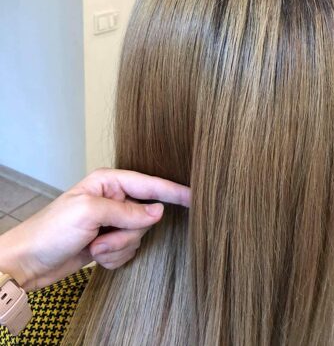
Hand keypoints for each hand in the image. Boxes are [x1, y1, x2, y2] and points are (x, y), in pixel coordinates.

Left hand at [0, 168, 189, 290]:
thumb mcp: (89, 213)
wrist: (29, 261)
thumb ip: (128, 211)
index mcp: (109, 182)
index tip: (194, 196)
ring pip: (138, 236)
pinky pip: (128, 250)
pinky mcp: (111, 240)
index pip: (150, 185)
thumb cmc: (51, 229)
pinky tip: (94, 253)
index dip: (173, 191)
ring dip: (116, 247)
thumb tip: (158, 211)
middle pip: (145, 216)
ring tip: (93, 246)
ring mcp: (113, 221)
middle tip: (101, 237)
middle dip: (126, 233)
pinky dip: (112, 257)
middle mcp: (114, 199)